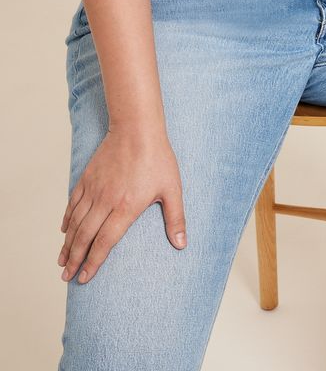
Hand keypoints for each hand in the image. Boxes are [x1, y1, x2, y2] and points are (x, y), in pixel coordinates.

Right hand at [58, 126, 186, 283]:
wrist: (137, 128)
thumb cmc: (158, 157)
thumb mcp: (172, 189)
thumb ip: (176, 218)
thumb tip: (182, 244)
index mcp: (126, 208)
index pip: (105, 242)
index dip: (93, 262)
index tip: (84, 278)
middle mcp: (105, 201)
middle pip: (85, 236)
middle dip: (75, 259)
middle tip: (66, 277)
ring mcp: (94, 189)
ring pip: (75, 222)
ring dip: (67, 243)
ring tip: (62, 260)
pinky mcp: (87, 177)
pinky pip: (73, 203)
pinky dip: (67, 219)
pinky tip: (64, 230)